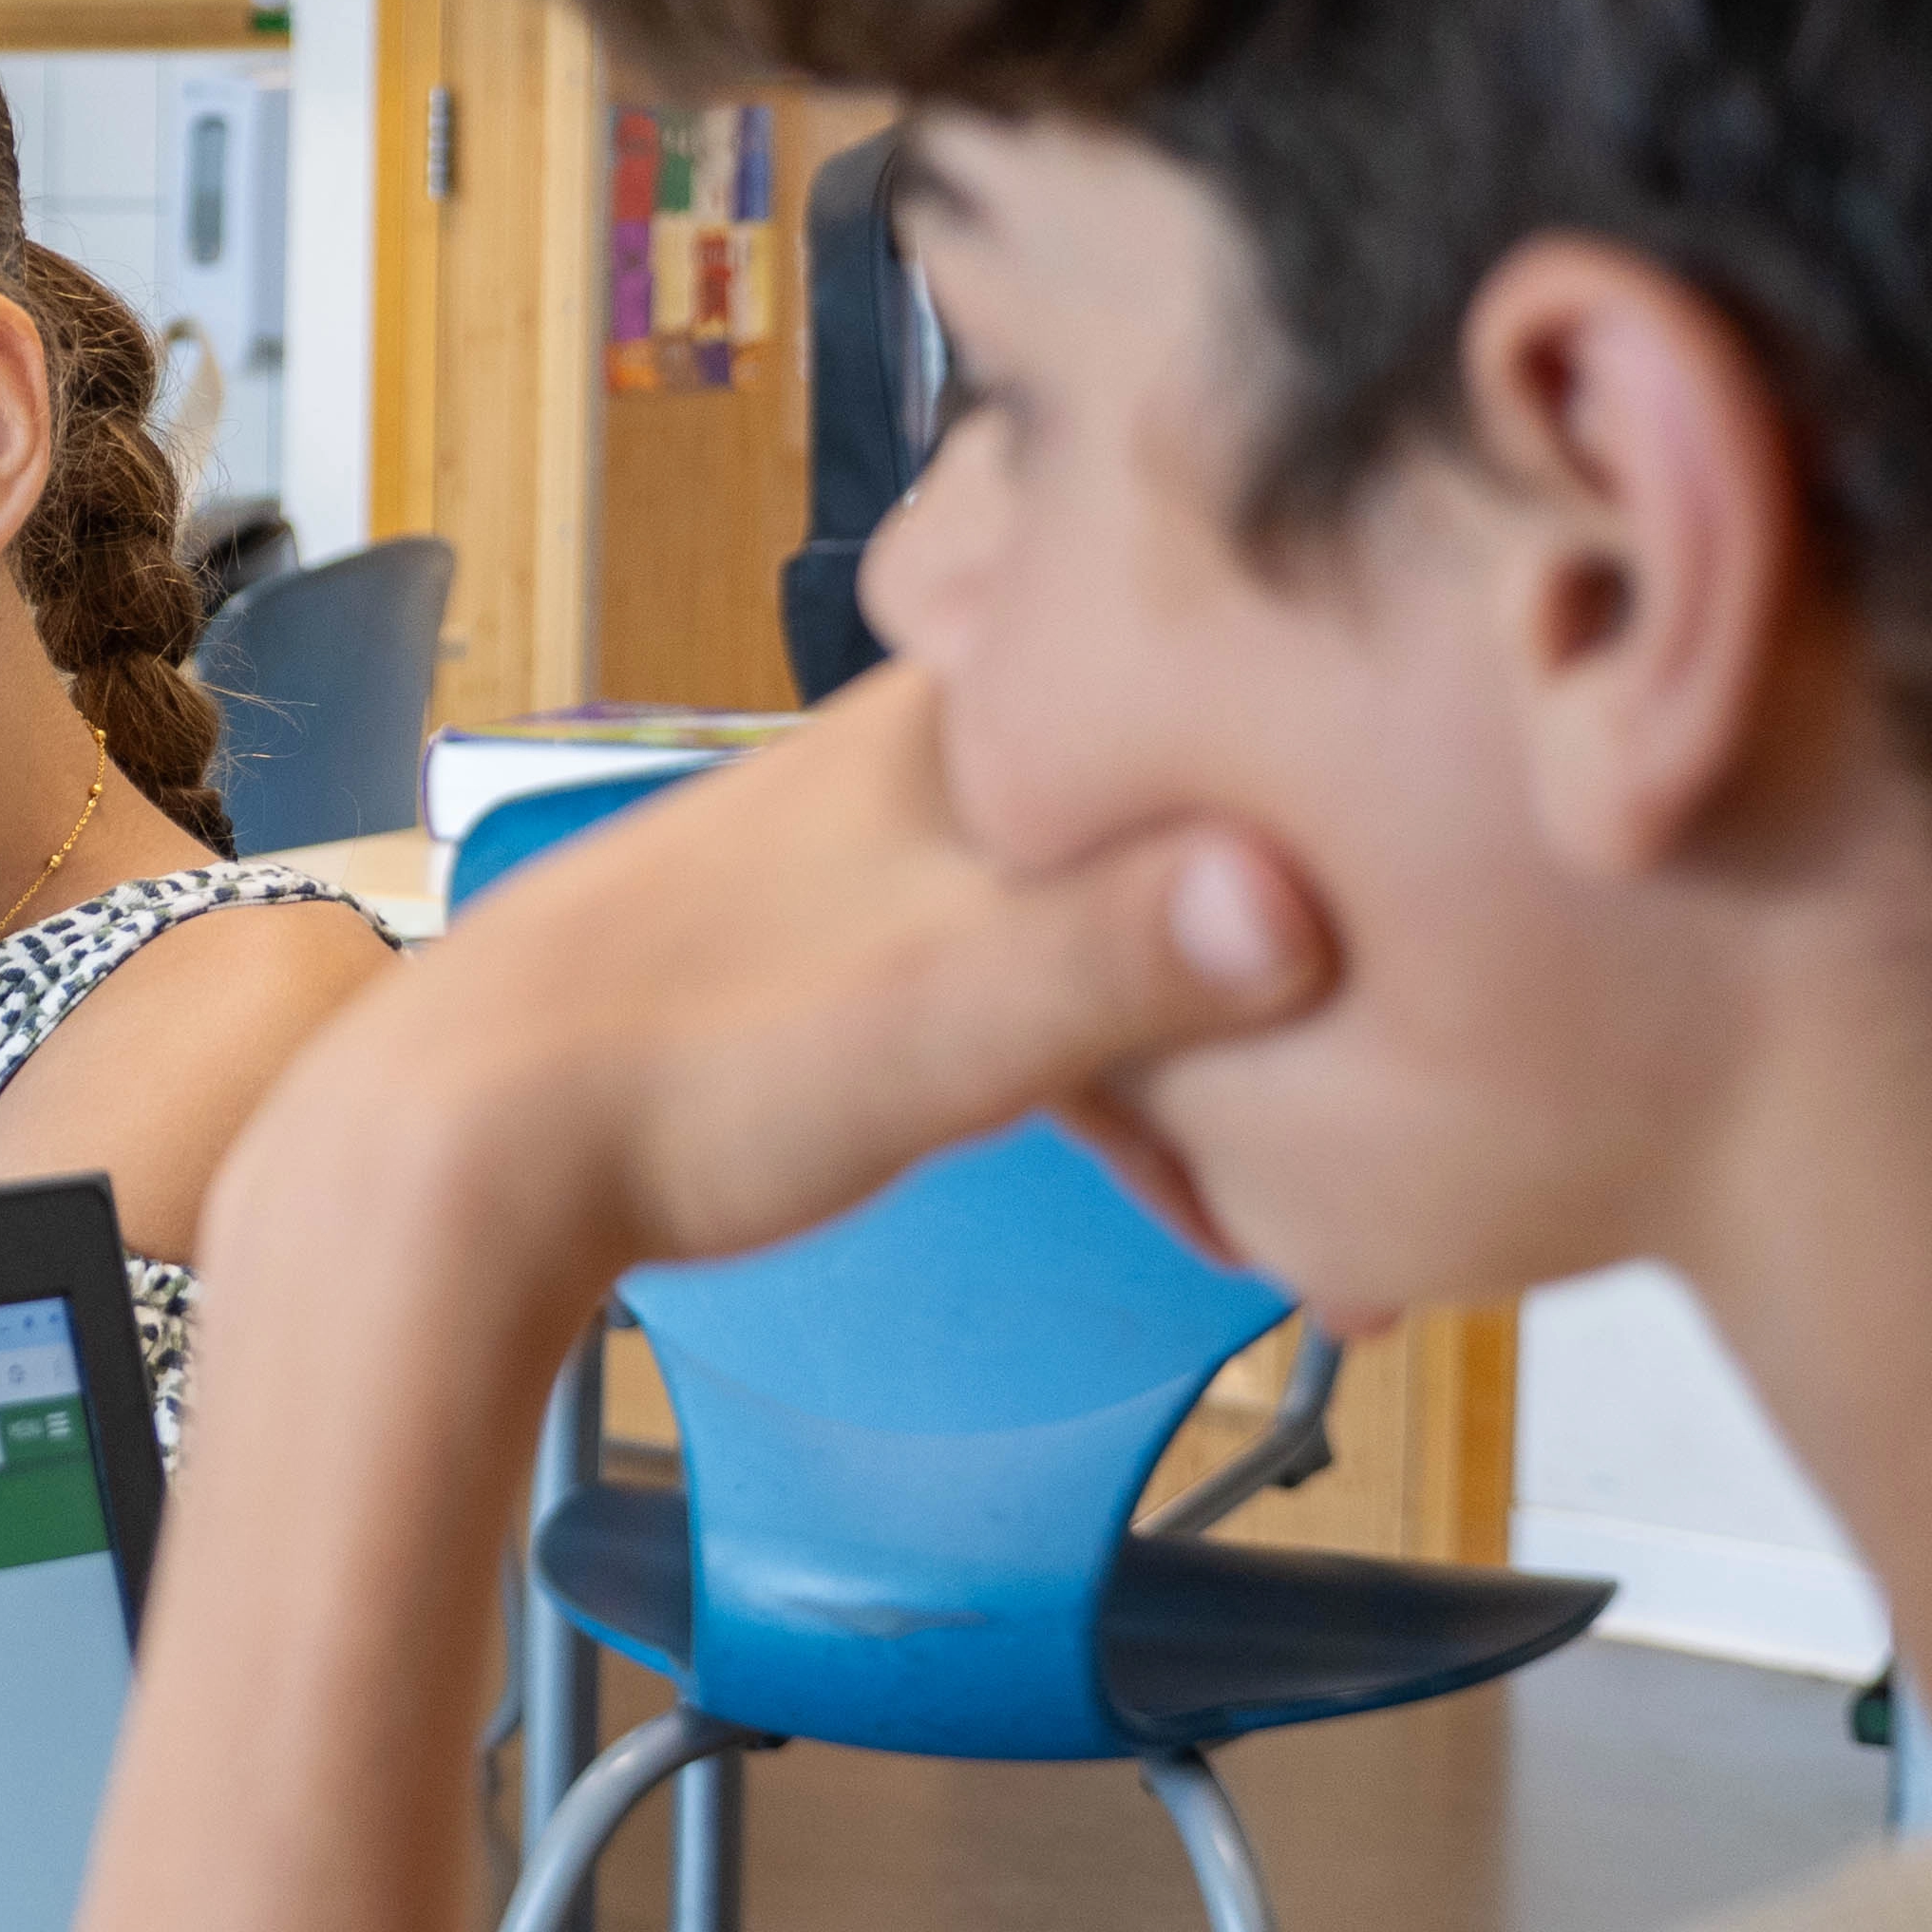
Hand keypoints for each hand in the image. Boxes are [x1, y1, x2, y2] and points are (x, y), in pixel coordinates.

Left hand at [246, 665, 1334, 1320]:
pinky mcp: (846, 964)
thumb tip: (1297, 902)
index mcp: (958, 718)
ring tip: (1327, 1222)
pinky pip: (1040, 1007)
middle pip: (1190, 840)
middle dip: (1311, 989)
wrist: (457, 1156)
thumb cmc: (665, 1067)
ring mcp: (884, 861)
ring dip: (1225, 1070)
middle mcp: (924, 762)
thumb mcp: (947, 1014)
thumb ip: (1132, 956)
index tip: (1474, 933)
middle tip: (1417, 1142)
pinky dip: (1122, 1098)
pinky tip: (1187, 1200)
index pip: (1220, 709)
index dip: (1361, 823)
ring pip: (1120, 938)